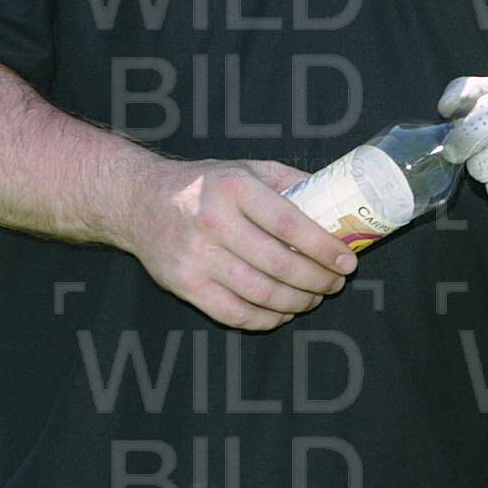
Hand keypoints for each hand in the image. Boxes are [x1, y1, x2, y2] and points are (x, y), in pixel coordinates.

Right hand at [110, 158, 354, 331]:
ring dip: (297, 302)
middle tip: (336, 283)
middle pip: (279, 264)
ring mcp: (196, 257)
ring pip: (260, 293)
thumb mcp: (248, 168)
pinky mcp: (183, 284)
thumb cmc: (206, 184)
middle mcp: (214, 222)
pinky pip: (233, 313)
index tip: (347, 261)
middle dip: (317, 280)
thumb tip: (338, 202)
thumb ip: (290, 182)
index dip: (324, 247)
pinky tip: (282, 313)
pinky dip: (265, 319)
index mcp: (236, 188)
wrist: (140, 201)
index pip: (290, 224)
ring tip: (314, 298)